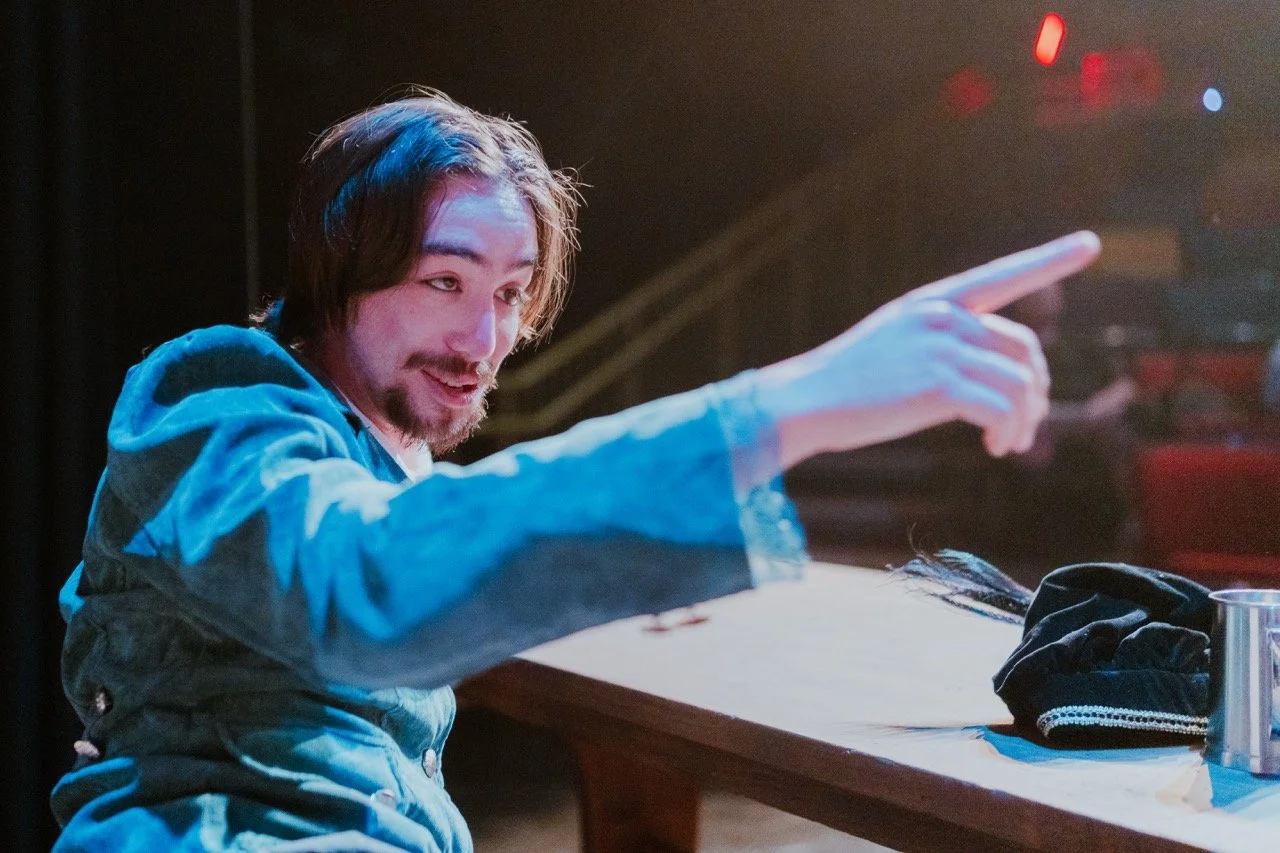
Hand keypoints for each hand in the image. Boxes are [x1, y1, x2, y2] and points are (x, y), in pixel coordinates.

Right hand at [755, 231, 1100, 467]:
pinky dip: (1008, 433)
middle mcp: (941, 318)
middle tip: (1021, 428)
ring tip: (1007, 445)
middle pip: (1023, 348)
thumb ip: (944, 344)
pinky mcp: (938, 386)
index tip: (1090, 243)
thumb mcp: (896, 345)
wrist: (805, 402)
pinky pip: (1001, 409)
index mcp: (932, 303)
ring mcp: (940, 349)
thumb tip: (996, 376)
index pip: (1001, 276)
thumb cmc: (848, 385)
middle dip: (1033, 390)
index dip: (1049, 260)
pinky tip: (994, 449)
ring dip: (1024, 420)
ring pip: (1019, 382)